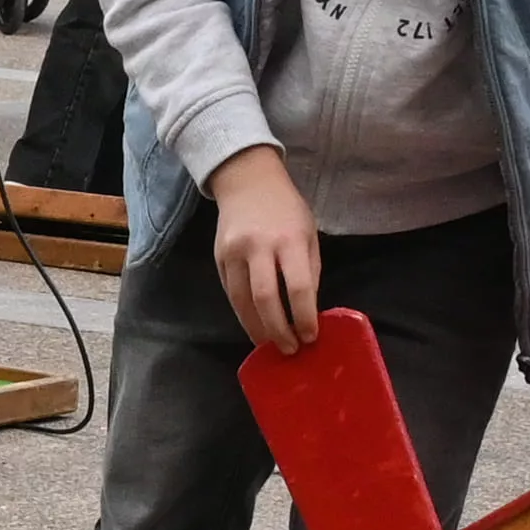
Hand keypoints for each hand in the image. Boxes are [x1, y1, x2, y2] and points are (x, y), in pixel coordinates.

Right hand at [207, 147, 322, 351]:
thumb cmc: (286, 208)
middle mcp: (259, 246)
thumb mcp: (309, 233)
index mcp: (289, 239)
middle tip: (290, 350)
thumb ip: (310, 271)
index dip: (305, 317)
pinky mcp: (218, 258)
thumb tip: (308, 311)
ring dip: (257, 329)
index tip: (311, 336)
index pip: (299, 288)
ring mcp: (234, 253)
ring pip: (242, 302)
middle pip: (266, 300)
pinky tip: (255, 325)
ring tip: (271, 345)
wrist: (247, 180)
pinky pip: (231, 294)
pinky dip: (243, 314)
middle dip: (279, 331)